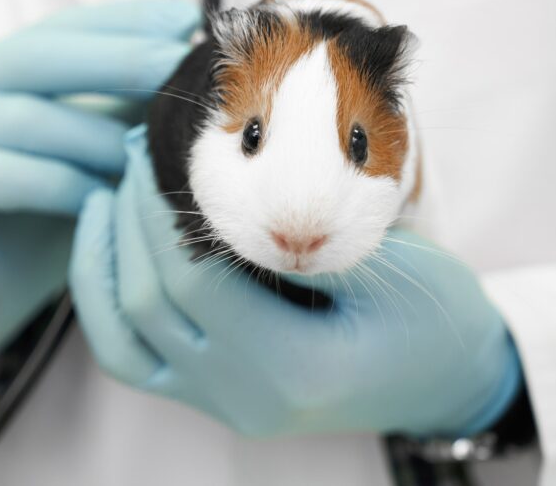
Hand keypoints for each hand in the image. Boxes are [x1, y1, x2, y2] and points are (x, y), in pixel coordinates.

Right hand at [0, 0, 199, 376]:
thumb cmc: (30, 223)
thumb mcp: (77, 158)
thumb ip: (112, 114)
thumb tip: (183, 67)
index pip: (60, 29)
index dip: (123, 20)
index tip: (187, 19)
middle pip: (39, 56)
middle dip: (116, 57)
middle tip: (176, 64)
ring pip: (26, 120)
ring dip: (97, 135)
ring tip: (153, 151)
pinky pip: (0, 177)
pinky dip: (58, 185)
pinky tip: (101, 199)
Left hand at [69, 125, 521, 437]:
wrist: (450, 380)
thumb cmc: (434, 318)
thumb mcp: (385, 266)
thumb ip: (297, 237)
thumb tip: (214, 192)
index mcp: (293, 368)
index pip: (191, 280)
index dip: (159, 211)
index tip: (152, 149)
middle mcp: (247, 397)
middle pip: (149, 303)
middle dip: (129, 220)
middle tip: (129, 150)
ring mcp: (227, 405)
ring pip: (124, 341)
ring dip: (104, 263)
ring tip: (107, 199)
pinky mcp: (217, 398)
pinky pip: (136, 362)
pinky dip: (109, 308)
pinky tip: (109, 256)